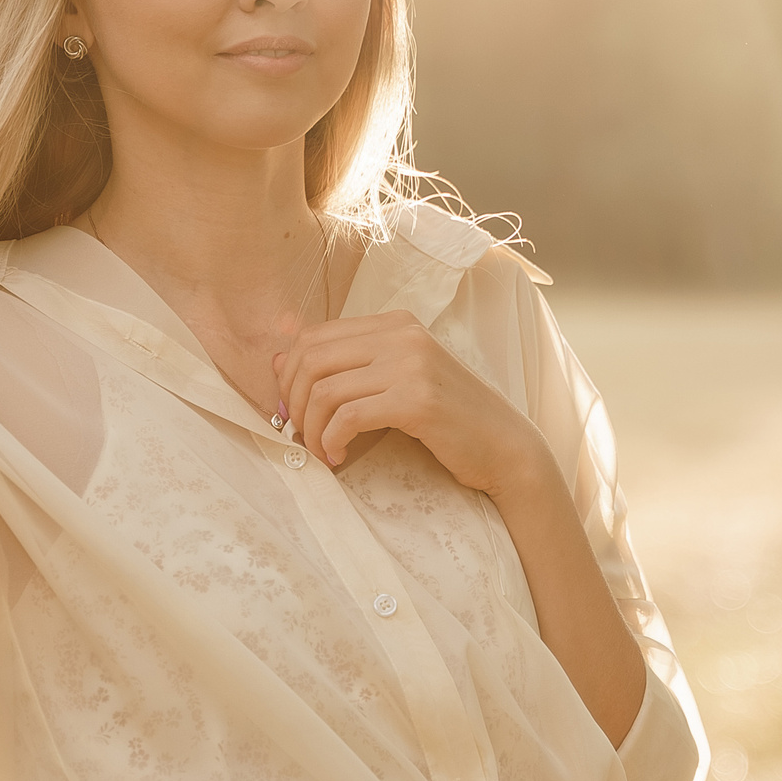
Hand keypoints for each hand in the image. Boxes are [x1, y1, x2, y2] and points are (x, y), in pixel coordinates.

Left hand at [272, 310, 557, 500]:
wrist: (505, 447)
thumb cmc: (448, 419)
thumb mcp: (395, 383)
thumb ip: (345, 367)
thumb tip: (276, 361)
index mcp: (395, 323)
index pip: (315, 336)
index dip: (290, 376)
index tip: (292, 411)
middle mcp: (402, 334)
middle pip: (311, 359)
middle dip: (293, 402)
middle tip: (299, 435)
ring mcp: (411, 363)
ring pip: (324, 390)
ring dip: (311, 428)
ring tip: (320, 451)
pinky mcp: (417, 399)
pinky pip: (348, 416)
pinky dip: (332, 440)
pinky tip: (338, 457)